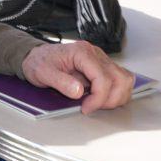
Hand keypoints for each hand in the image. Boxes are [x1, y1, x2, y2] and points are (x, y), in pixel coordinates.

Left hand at [20, 41, 135, 114]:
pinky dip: (116, 93)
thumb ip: (61, 82)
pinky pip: (120, 80)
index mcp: (82, 52)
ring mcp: (101, 59)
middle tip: (92, 107)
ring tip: (98, 104)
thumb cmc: (39, 62)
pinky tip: (100, 99)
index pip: (103, 77)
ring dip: (116, 96)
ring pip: (124, 79)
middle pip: (119, 78)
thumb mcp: (43, 73)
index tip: (86, 108)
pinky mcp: (102, 67)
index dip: (99, 97)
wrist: (35, 57)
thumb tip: (79, 91)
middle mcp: (95, 54)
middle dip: (110, 99)